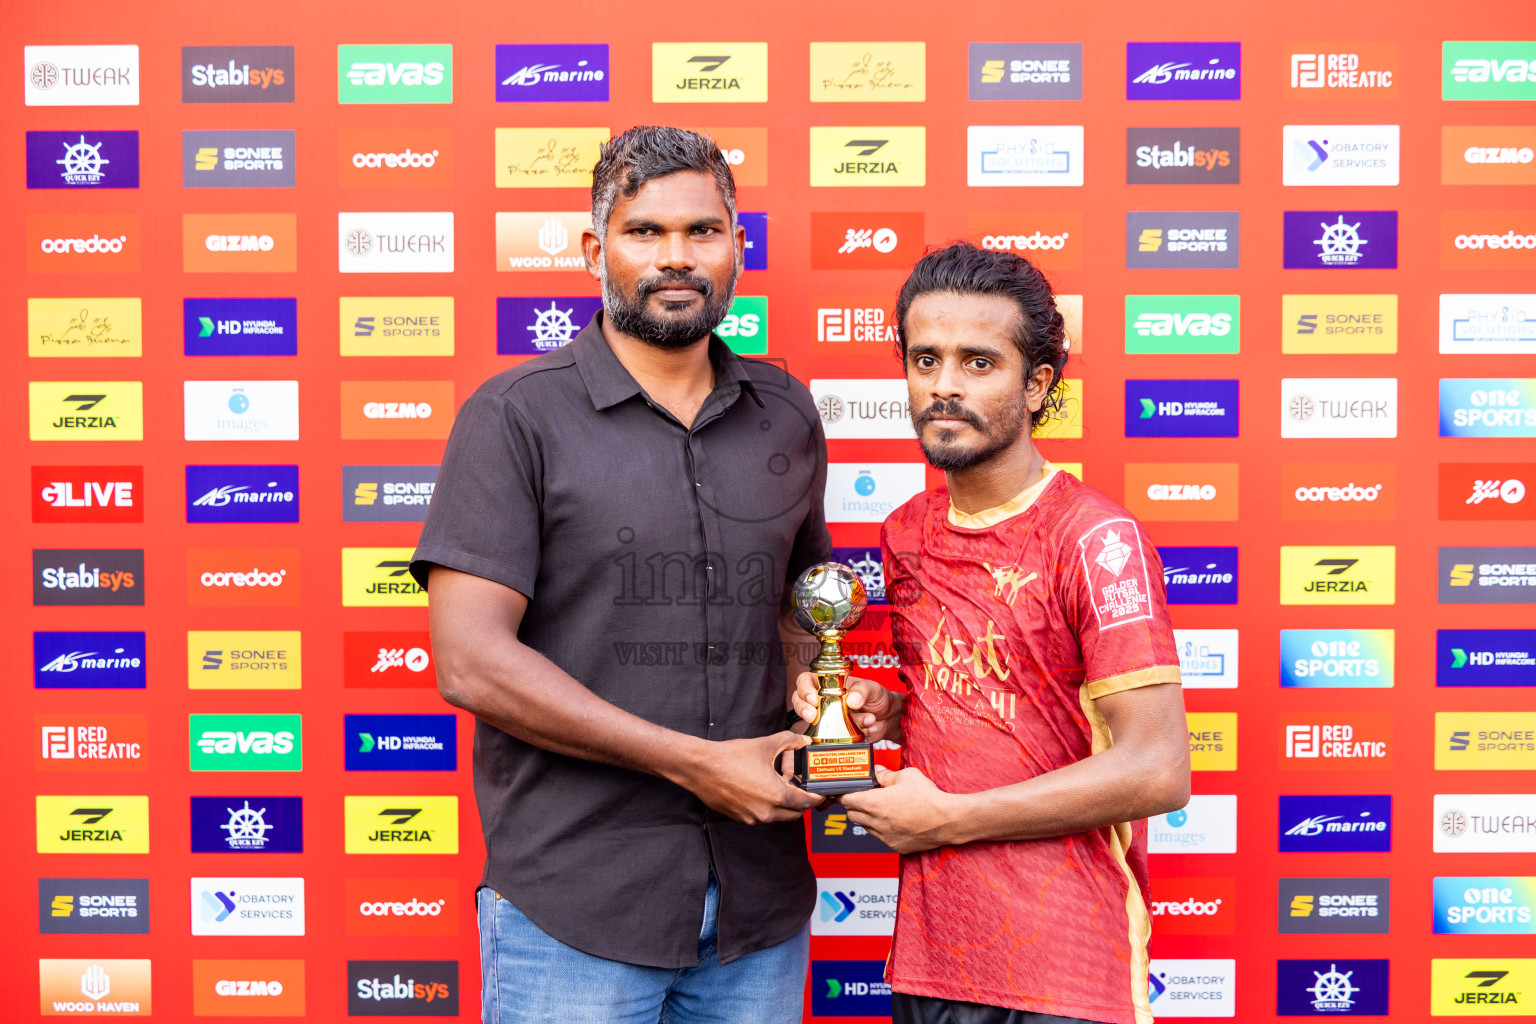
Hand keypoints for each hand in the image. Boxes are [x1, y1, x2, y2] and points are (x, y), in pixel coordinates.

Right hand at [680, 731, 822, 824]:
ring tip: (777, 782)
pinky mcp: (740, 818)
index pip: (806, 803)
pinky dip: (766, 805)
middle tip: (800, 786)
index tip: (820, 794)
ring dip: (782, 803)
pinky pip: (761, 815)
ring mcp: (752, 817)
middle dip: (800, 802)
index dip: (816, 797)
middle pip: (794, 813)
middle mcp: (766, 812)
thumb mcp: (765, 745)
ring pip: (777, 815)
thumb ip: (789, 741)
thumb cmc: (730, 757)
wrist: (700, 767)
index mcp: (777, 795)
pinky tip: (760, 787)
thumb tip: (802, 739)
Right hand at [792, 672, 903, 744]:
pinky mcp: (837, 735)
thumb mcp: (872, 687)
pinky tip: (869, 727)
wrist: (890, 717)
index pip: (806, 681)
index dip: (804, 689)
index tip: (812, 699)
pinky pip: (835, 738)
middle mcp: (825, 701)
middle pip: (800, 703)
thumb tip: (851, 701)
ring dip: (842, 724)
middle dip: (804, 710)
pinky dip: (854, 734)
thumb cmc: (877, 696)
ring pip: (817, 724)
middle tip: (813, 716)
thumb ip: (862, 690)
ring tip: (867, 719)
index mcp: (829, 684)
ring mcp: (829, 719)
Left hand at [838, 766, 962, 853]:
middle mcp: (877, 822)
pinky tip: (894, 821)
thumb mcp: (906, 776)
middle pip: (852, 816)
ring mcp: (885, 837)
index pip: (847, 801)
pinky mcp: (895, 846)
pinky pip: (881, 837)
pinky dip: (882, 830)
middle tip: (862, 799)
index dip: (844, 795)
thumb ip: (887, 774)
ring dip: (868, 819)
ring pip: (866, 828)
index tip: (844, 792)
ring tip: (881, 809)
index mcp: (875, 803)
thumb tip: (878, 772)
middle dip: (853, 807)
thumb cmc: (928, 797)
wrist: (947, 820)